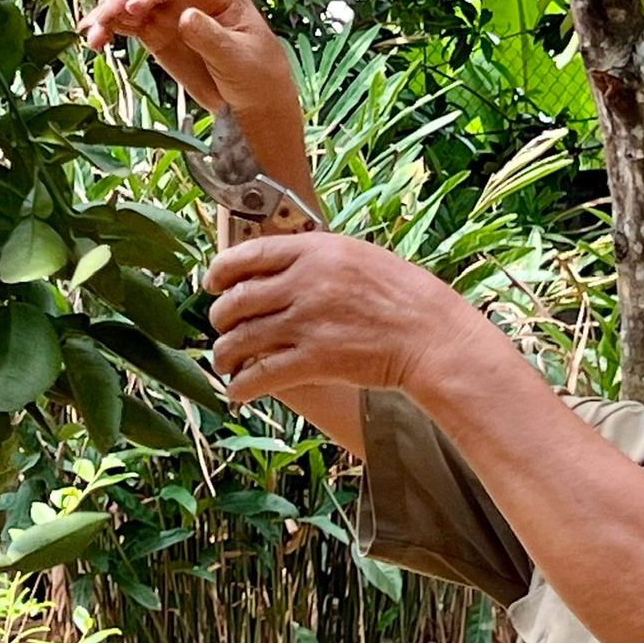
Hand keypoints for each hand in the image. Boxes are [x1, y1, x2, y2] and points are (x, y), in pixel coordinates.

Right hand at [77, 0, 295, 117]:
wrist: (253, 101)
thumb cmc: (257, 75)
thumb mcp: (238, 59)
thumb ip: (211, 38)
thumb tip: (185, 17)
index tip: (132, 7)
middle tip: (104, 16)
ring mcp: (169, 10)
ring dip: (107, 11)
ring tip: (92, 32)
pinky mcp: (156, 31)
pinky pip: (126, 23)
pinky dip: (108, 29)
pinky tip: (95, 41)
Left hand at [203, 234, 484, 402]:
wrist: (431, 336)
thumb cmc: (402, 296)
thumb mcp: (358, 257)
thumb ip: (315, 258)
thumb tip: (274, 265)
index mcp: (315, 250)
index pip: (247, 255)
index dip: (219, 272)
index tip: (212, 284)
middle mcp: (305, 283)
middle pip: (236, 300)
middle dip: (220, 318)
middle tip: (221, 328)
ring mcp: (308, 323)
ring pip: (240, 339)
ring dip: (224, 354)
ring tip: (224, 362)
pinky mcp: (314, 361)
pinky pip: (260, 375)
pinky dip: (241, 386)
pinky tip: (238, 392)